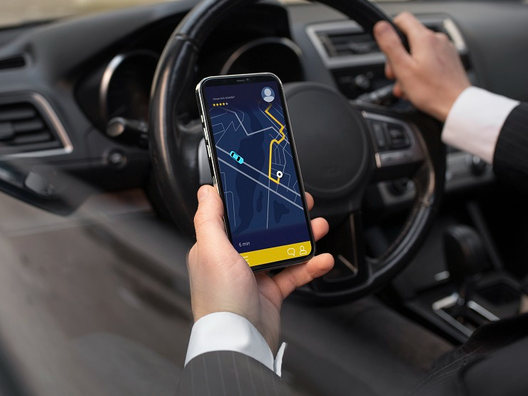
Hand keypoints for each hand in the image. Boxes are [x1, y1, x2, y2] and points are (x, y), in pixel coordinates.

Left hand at [188, 185, 333, 352]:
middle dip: (284, 217)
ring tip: (318, 226)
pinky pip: (293, 273)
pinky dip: (309, 265)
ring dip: (301, 237)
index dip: (252, 201)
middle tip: (301, 205)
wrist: (240, 340)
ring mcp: (252, 276)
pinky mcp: (269, 292)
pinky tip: (322, 259)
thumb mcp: (211, 250)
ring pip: (280, 248)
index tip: (268, 188)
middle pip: (261, 230)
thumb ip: (209, 218)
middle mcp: (232, 259)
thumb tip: (206, 190)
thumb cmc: (220, 299)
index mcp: (215, 246)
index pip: (234, 215)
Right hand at [373, 12, 470, 121]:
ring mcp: (445, 49)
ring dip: (408, 66)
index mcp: (424, 38)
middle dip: (398, 56)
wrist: (457, 106)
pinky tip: (418, 85)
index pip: (403, 19)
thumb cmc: (432, 91)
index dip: (391, 30)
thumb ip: (390, 44)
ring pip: (418, 51)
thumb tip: (380, 25)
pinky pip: (429, 59)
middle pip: (409, 38)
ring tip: (406, 85)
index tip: (387, 47)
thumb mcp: (403, 68)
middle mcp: (437, 39)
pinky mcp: (450, 60)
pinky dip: (420, 69)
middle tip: (395, 75)